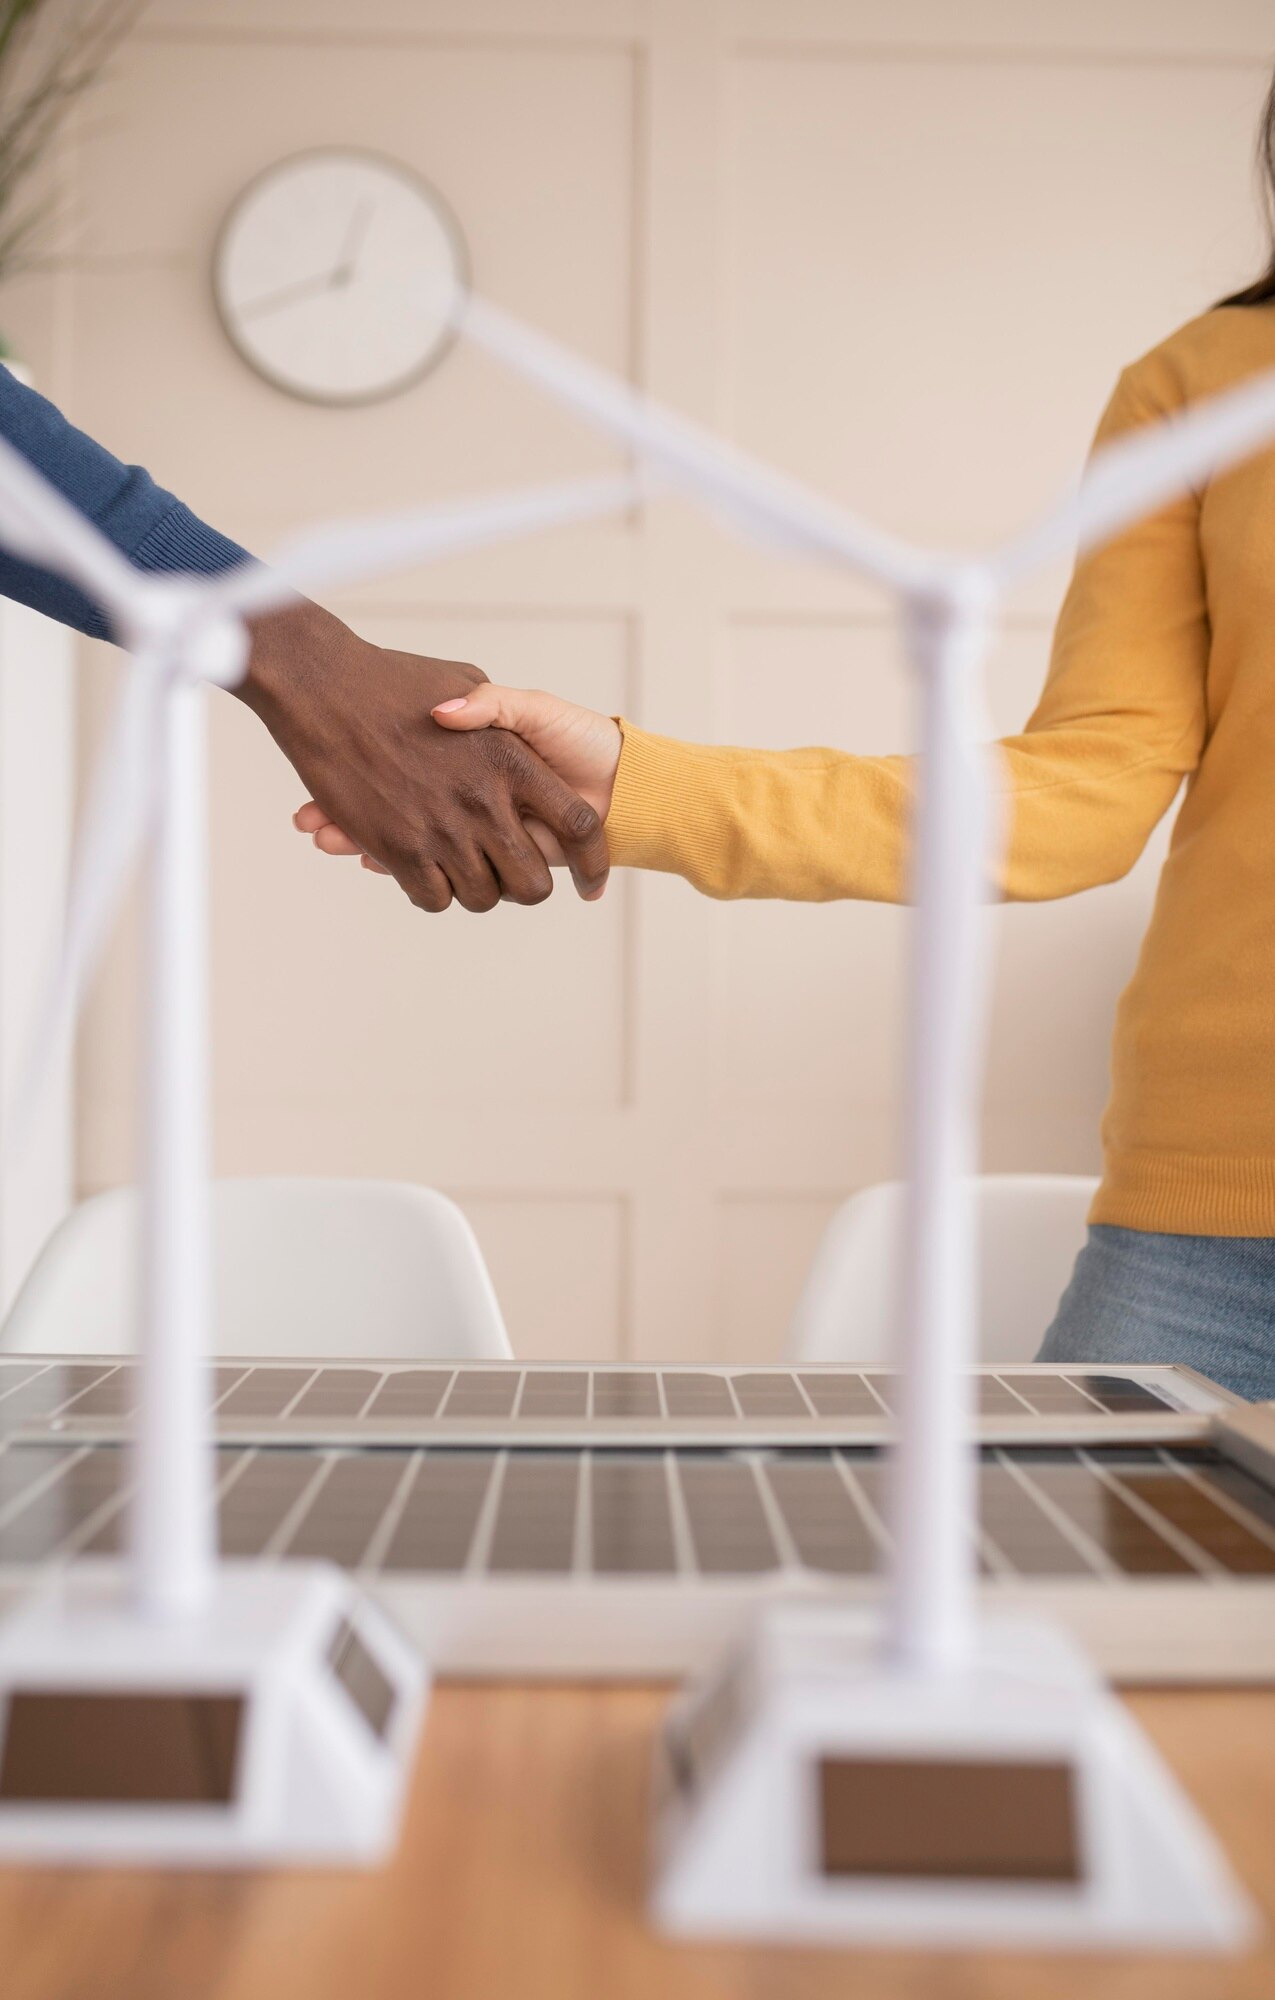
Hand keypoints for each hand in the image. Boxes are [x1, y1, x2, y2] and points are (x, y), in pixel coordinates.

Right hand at [238, 601, 608, 911]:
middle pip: (533, 883)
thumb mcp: (467, 678)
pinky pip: (434, 898)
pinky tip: (420, 871)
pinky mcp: (402, 849)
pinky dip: (431, 892)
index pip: (579, 827)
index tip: (591, 884)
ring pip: (482, 897)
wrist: (323, 682)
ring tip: (459, 867)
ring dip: (473, 890)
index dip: (592, 861)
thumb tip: (520, 750)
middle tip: (506, 876)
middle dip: (523, 888)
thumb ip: (499, 713)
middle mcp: (486, 800)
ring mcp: (443, 829)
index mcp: (513, 760)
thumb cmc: (394, 678)